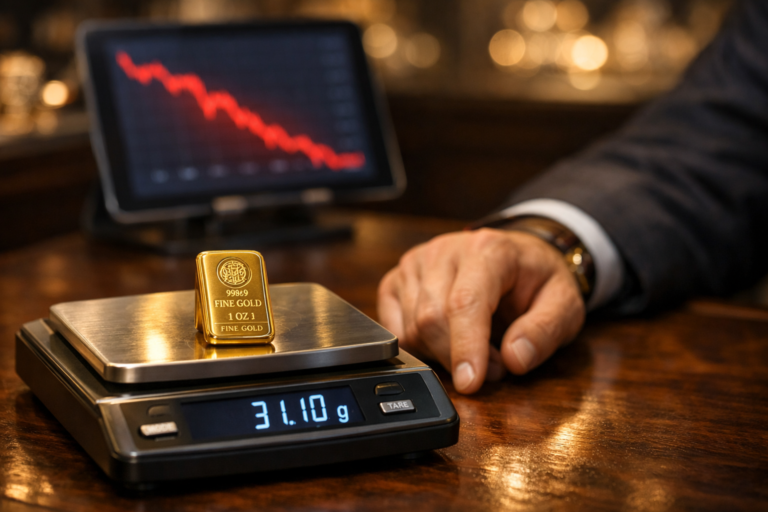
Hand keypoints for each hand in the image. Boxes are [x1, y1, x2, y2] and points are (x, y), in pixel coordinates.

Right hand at [377, 228, 584, 393]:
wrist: (518, 257)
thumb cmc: (538, 280)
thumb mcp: (564, 304)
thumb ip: (544, 331)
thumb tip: (514, 360)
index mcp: (488, 249)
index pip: (465, 302)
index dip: (465, 347)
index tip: (471, 383)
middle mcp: (445, 251)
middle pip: (432, 319)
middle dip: (460, 357)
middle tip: (497, 366)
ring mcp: (416, 263)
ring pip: (412, 328)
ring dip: (443, 354)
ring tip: (477, 347)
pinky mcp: (396, 280)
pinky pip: (396, 330)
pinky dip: (421, 347)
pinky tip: (447, 339)